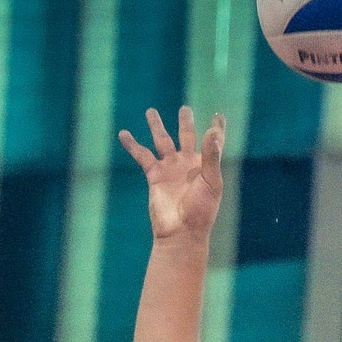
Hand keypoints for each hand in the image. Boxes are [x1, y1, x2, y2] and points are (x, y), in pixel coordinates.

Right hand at [119, 106, 223, 243]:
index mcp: (205, 165)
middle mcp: (188, 164)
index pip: (212, 141)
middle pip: (186, 136)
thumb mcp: (211, 182)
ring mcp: (170, 168)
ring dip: (156, 126)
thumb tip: (211, 131)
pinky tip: (124, 134)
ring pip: (162, 140)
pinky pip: (142, 155)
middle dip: (185, 123)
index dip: (216, 128)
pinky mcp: (155, 175)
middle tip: (184, 109)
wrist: (180, 232)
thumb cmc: (201, 211)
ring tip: (150, 111)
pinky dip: (132, 145)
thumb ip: (212, 156)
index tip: (218, 115)